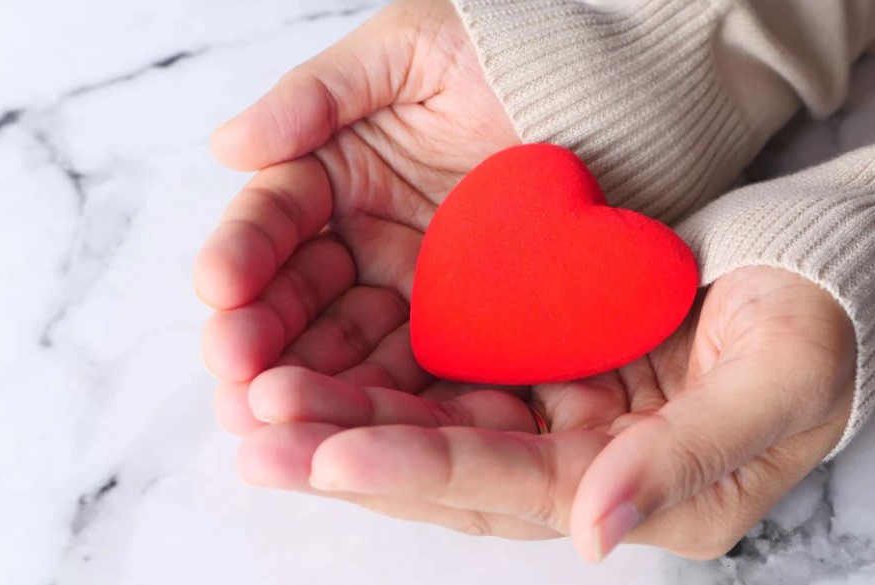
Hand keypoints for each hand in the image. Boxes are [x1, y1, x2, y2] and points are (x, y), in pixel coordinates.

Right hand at [196, 0, 517, 430]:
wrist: (606, 87)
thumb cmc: (498, 52)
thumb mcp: (401, 54)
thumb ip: (314, 98)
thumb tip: (226, 145)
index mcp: (335, 176)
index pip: (275, 219)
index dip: (242, 251)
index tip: (218, 286)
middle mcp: (363, 241)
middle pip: (298, 297)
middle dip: (260, 333)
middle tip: (233, 369)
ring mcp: (413, 292)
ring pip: (349, 346)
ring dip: (309, 383)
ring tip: (272, 413)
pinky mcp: (465, 331)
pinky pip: (421, 371)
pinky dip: (387, 403)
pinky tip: (356, 429)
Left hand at [231, 266, 854, 560]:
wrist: (804, 268)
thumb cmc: (811, 326)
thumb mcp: (779, 383)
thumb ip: (689, 458)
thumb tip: (597, 533)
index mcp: (635, 485)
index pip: (506, 485)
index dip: (418, 467)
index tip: (330, 454)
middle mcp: (576, 465)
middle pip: (445, 467)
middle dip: (347, 451)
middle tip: (255, 433)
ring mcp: (546, 417)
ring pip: (427, 423)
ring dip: (342, 413)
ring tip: (256, 399)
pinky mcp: (527, 369)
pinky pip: (440, 379)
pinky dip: (375, 374)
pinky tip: (310, 360)